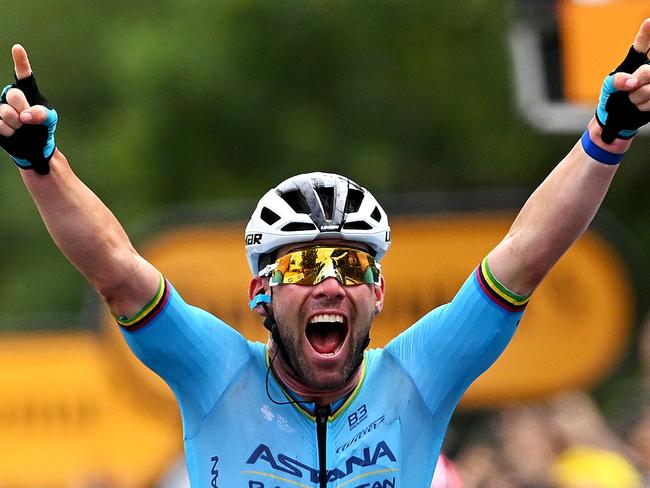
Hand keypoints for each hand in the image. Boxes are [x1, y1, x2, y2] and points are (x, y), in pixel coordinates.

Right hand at [0, 44, 57, 174]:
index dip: (21, 61)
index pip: (24, 75)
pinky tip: (13, 132)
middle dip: (23, 109)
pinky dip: (9, 131)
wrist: (34, 146)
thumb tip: (24, 116)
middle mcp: (12, 95)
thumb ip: (41, 114)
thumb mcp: (49, 120)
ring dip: (17, 124)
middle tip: (28, 119)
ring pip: (5, 111)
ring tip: (21, 127)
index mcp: (28, 92)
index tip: (18, 48)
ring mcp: (1, 106)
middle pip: (14, 95)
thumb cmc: (43, 128)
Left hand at [595, 19, 649, 143]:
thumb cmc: (612, 97)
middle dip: (638, 82)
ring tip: (631, 100)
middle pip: (648, 71)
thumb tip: (630, 82)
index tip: (649, 22)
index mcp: (634, 62)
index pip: (642, 44)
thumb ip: (616, 80)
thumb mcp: (609, 87)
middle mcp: (648, 69)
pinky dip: (643, 106)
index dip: (646, 33)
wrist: (616, 118)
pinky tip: (639, 106)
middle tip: (629, 89)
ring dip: (637, 98)